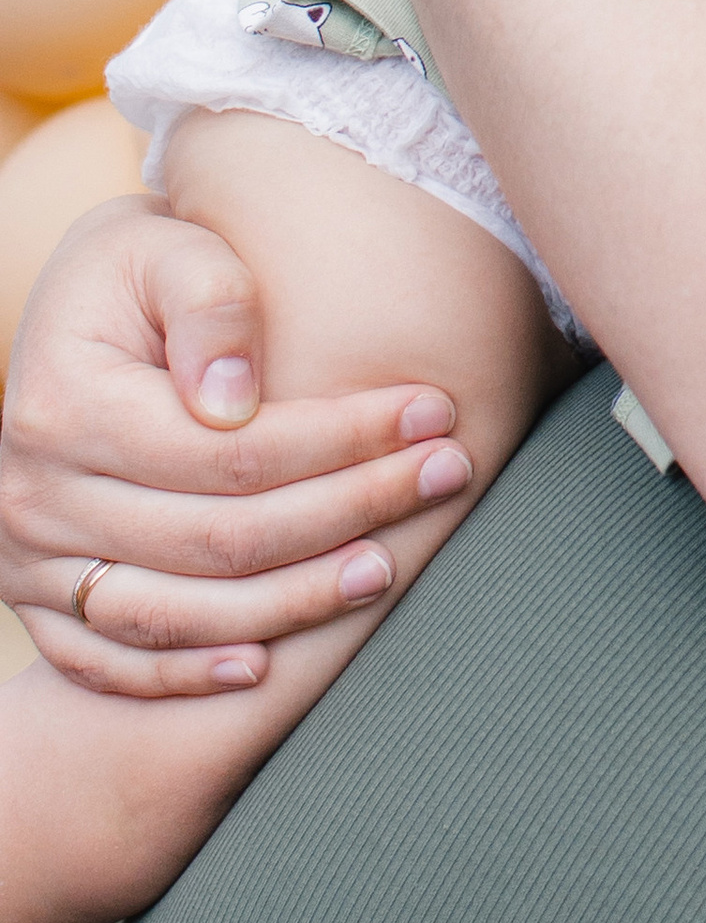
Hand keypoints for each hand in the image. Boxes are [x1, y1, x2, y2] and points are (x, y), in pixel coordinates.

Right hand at [0, 202, 474, 699]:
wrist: (75, 313)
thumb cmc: (141, 269)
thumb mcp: (168, 248)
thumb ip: (210, 304)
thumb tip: (233, 398)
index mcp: (64, 406)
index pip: (229, 452)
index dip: (341, 442)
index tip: (433, 415)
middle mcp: (35, 495)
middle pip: (218, 537)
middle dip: (346, 512)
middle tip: (447, 476)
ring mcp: (30, 560)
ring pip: (174, 613)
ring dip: (290, 603)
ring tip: (386, 569)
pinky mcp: (39, 602)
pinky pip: (111, 663)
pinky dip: (186, 674)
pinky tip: (265, 666)